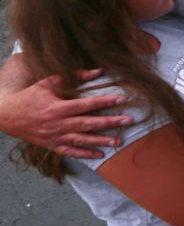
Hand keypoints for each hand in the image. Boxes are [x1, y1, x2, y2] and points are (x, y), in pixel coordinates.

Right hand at [0, 70, 127, 157]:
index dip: (105, 102)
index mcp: (58, 108)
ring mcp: (55, 137)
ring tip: (119, 141)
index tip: (122, 99)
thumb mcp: (48, 82)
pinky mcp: (51, 146)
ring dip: (101, 141)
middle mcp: (58, 124)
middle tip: (129, 121)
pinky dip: (84, 154)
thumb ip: (73, 76)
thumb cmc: (29, 97)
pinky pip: (70, 152)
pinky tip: (99, 155)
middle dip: (110, 122)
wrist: (7, 116)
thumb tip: (97, 71)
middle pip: (88, 123)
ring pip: (82, 140)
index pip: (86, 105)